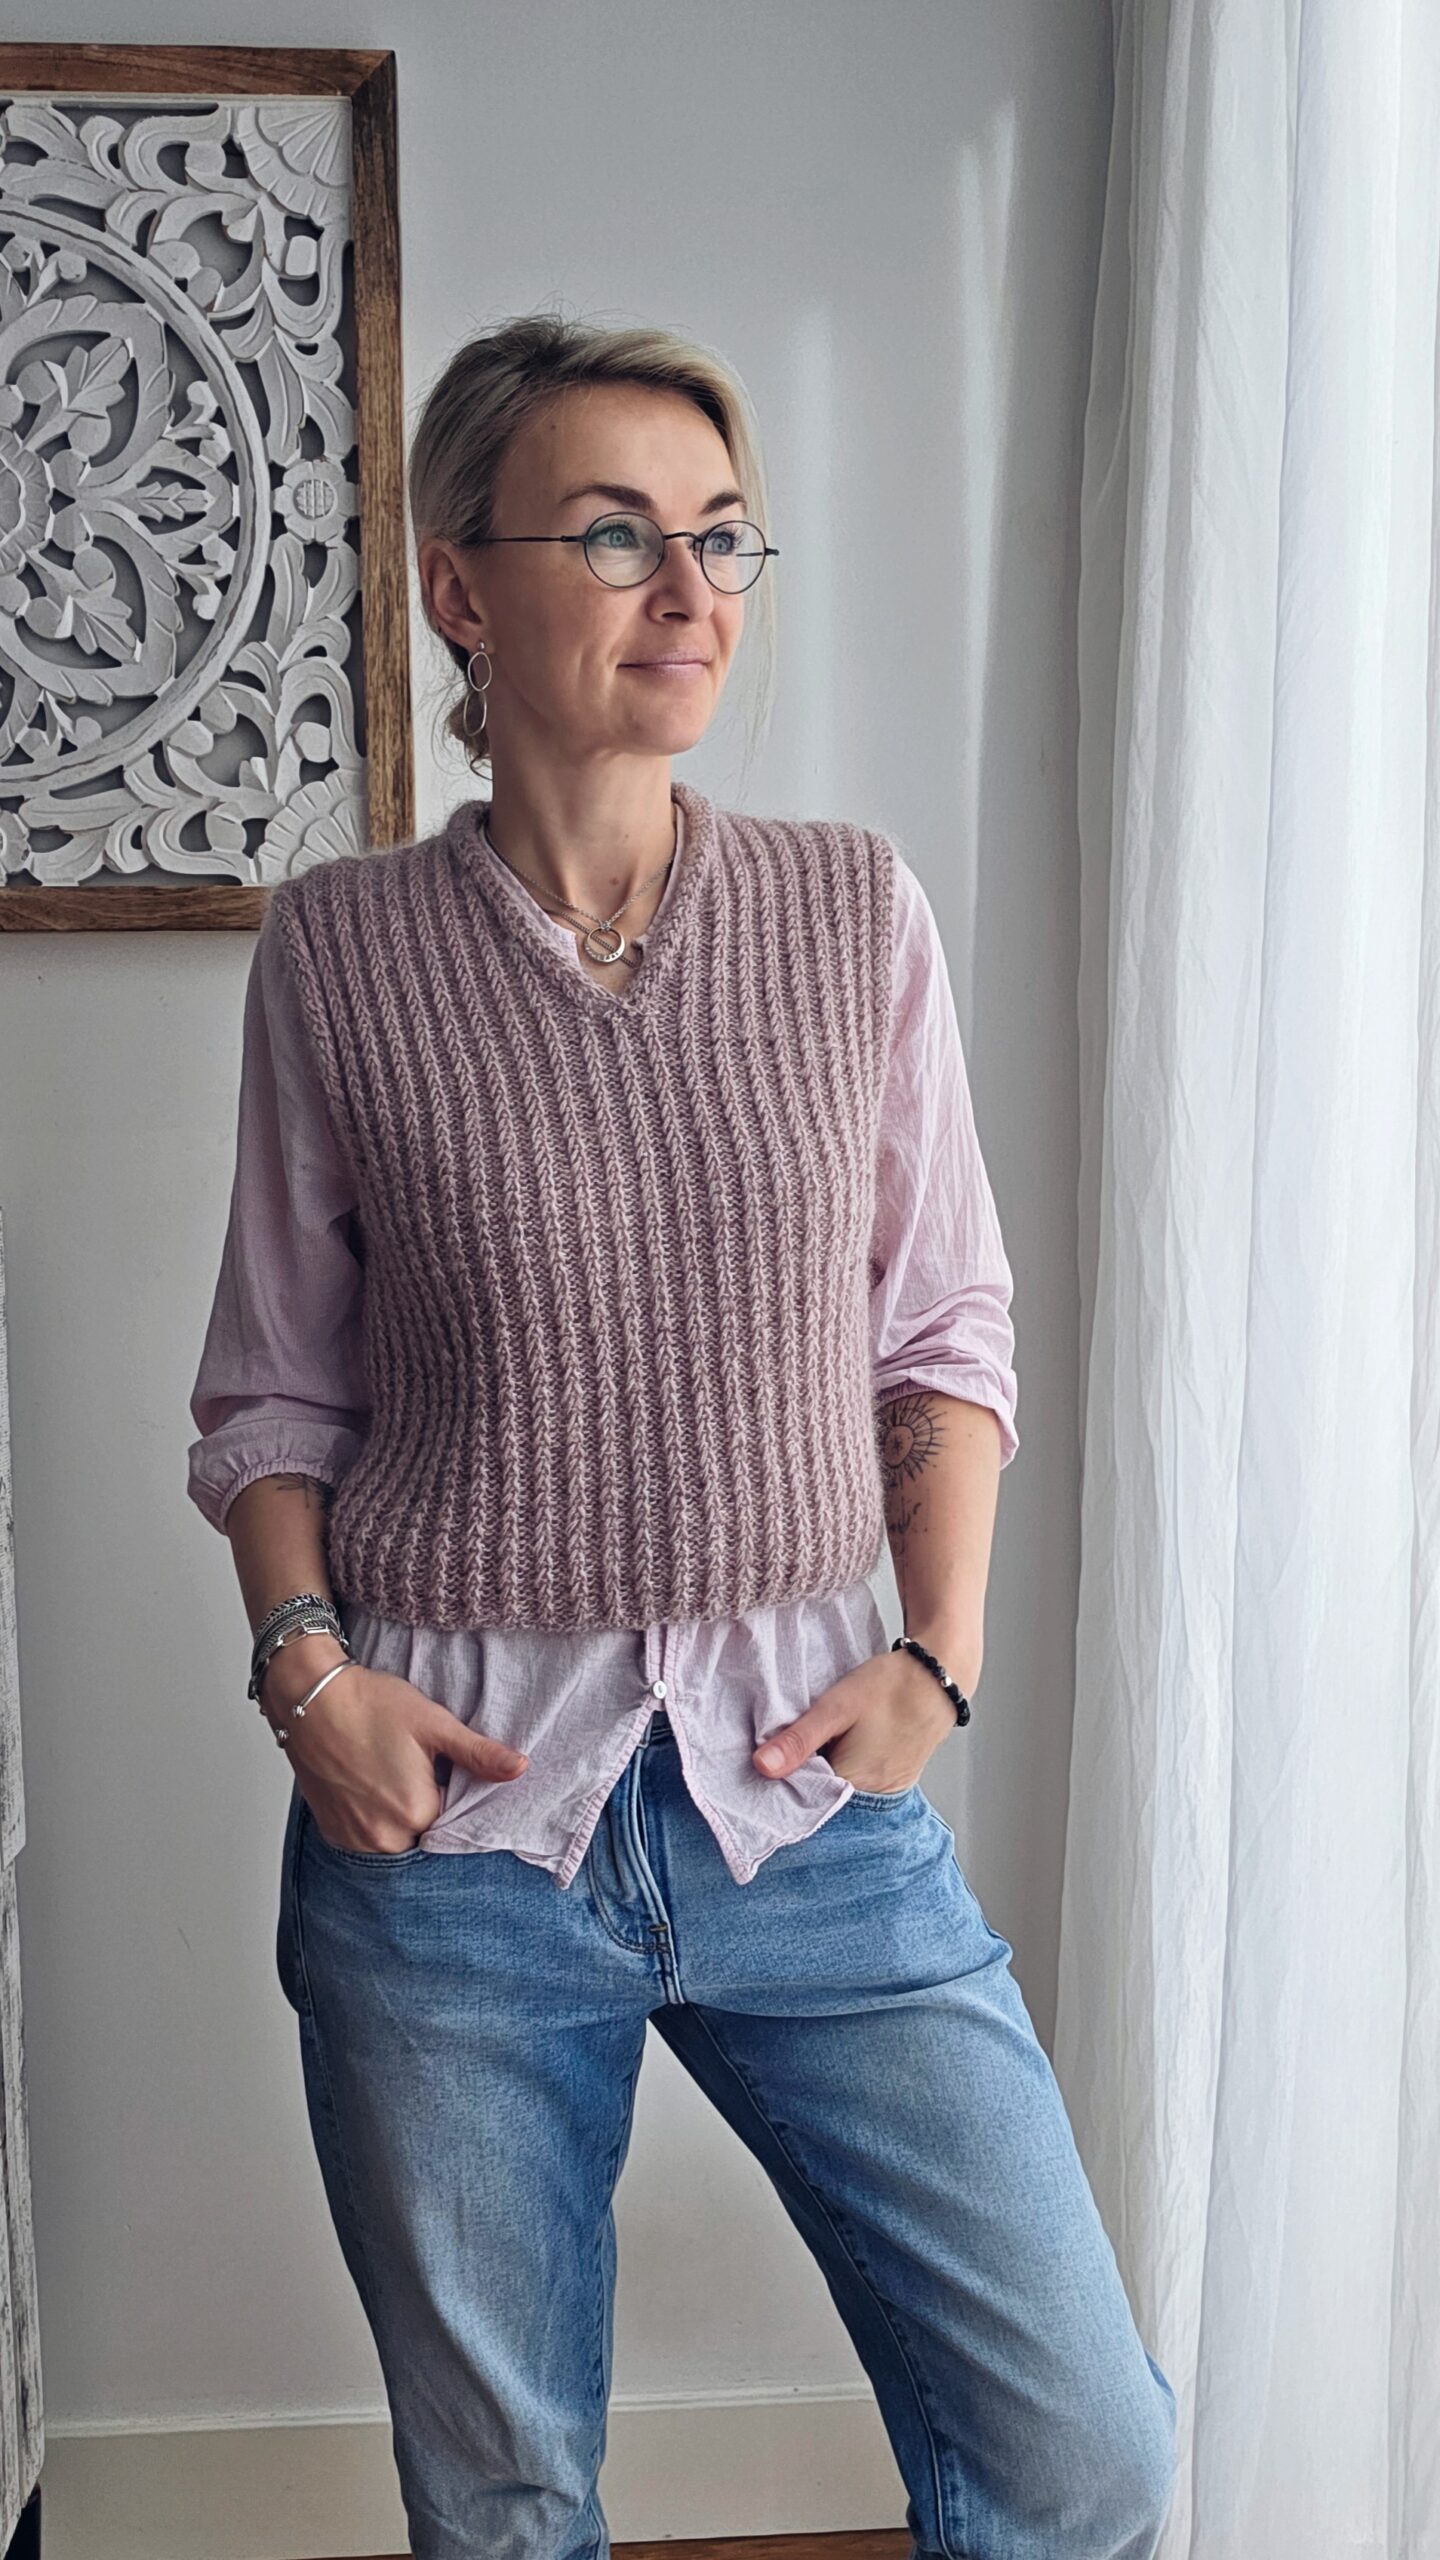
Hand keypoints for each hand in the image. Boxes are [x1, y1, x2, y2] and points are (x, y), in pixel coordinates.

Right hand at [261, 1639, 528, 1853]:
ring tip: (393, 1781)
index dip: (455, 1802)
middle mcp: (384, 1837)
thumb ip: (477, 1754)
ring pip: (396, 1843)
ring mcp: (354, 1838)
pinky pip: (367, 1842)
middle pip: (425, 1837)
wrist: (311, 1698)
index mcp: (416, 1812)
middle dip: (428, 1814)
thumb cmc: (370, 1704)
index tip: (446, 1779)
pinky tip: (372, 1790)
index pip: (455, 1827)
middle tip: (418, 1775)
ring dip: (401, 1822)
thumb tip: (520, 1768)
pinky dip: (375, 1824)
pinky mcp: (333, 1833)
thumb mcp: (433, 1723)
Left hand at [751, 1641, 974, 1793]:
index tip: (767, 1765)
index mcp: (854, 1783)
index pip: (804, 1800)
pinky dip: (846, 1768)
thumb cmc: (890, 1686)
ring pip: (843, 1790)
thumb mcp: (836, 1707)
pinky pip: (862, 1783)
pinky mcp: (898, 1777)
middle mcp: (875, 1796)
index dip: (783, 1783)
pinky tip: (840, 1747)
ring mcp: (889, 1790)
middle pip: (824, 1798)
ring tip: (817, 1745)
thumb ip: (799, 1739)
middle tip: (790, 1749)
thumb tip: (760, 1767)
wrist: (940, 1674)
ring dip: (825, 1772)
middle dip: (803, 1778)